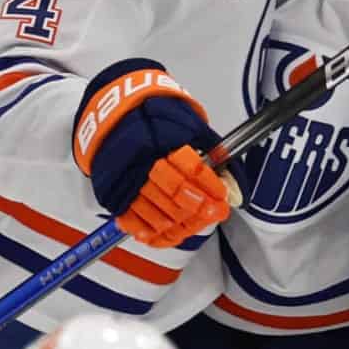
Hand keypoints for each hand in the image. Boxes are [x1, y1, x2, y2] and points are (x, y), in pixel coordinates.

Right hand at [73, 59, 228, 247]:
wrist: (113, 114)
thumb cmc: (154, 120)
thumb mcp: (187, 124)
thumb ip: (212, 152)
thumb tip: (235, 186)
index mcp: (162, 139)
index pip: (191, 168)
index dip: (210, 185)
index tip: (222, 196)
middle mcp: (142, 160)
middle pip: (174, 191)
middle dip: (198, 207)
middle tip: (214, 213)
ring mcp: (126, 179)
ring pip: (155, 209)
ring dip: (179, 222)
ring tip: (195, 225)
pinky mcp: (113, 194)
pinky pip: (131, 220)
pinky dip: (150, 232)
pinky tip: (167, 234)